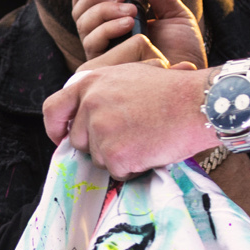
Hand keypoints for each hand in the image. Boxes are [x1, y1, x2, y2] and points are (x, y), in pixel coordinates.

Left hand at [43, 58, 209, 176]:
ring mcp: (101, 131)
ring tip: (145, 138)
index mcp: (89, 83)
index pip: (53, 109)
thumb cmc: (170, 90)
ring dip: (119, 156)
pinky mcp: (115, 154)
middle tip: (129, 136)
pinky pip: (118, 172)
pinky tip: (151, 149)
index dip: (56, 128)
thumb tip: (83, 118)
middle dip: (99, 145)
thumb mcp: (127, 76)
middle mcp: (89, 105)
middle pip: (78, 141)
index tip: (63, 139)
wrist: (197, 103)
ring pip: (99, 159)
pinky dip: (134, 168)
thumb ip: (100, 93)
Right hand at [72, 0, 206, 67]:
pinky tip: (127, 23)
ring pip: (84, 29)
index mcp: (115, 27)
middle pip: (80, 15)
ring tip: (131, 10)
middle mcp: (106, 43)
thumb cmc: (184, 51)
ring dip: (102, 12)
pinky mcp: (106, 71)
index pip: (86, 6)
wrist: (191, 77)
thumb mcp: (172, 12)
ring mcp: (105, 57)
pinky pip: (93, 47)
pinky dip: (106, 30)